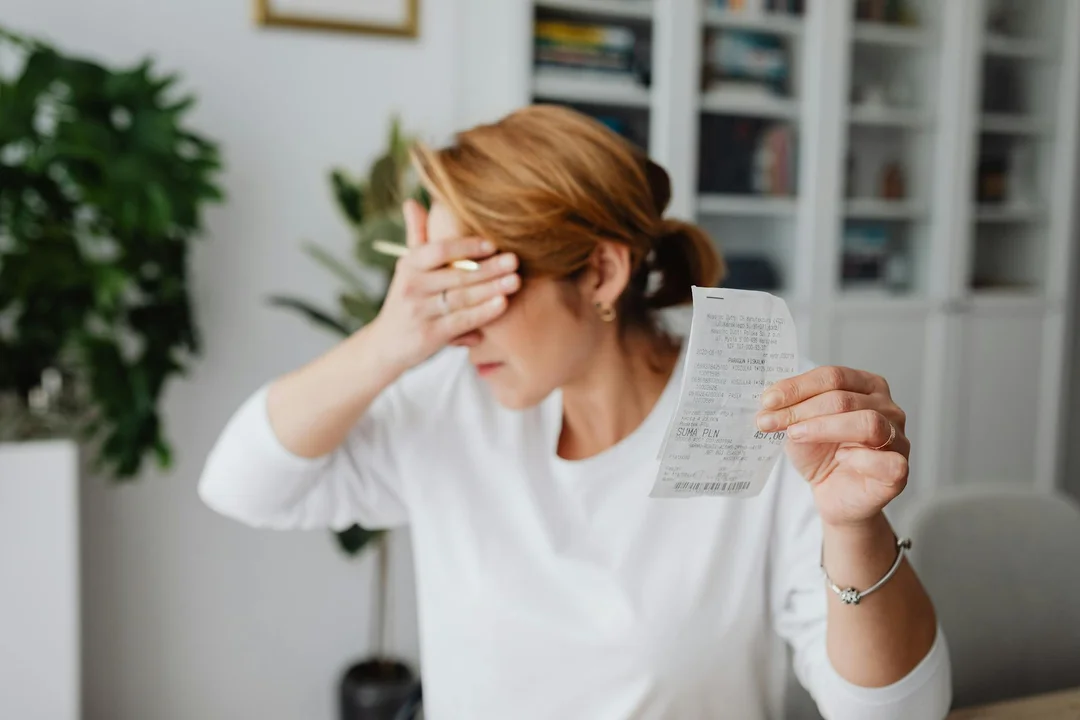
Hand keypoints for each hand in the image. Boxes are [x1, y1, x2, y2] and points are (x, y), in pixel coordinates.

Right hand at [369, 199, 519, 371]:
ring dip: (491, 288)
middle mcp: (411, 287)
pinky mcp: (429, 336)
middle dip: (488, 268)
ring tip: (515, 280)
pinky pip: (461, 321)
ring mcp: (419, 312)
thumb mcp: (407, 268)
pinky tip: (503, 304)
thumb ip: (416, 236)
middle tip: (514, 260)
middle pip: (456, 274)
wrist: (387, 344)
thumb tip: (412, 202)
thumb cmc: (407, 299)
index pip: (438, 250)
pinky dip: (483, 312)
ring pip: (462, 298)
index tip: (492, 243)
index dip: (466, 246)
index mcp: (409, 265)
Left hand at [756, 366, 909, 528]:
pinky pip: (885, 460)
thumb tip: (769, 401)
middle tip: (769, 421)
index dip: (797, 387)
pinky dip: (858, 458)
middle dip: (801, 409)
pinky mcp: (899, 470)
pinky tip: (839, 459)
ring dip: (823, 428)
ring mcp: (898, 439)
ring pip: (866, 423)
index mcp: (867, 386)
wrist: (831, 494)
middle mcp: (888, 408)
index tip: (767, 401)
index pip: (833, 377)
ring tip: (794, 435)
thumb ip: (790, 409)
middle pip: (844, 399)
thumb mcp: (800, 425)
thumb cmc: (822, 454)